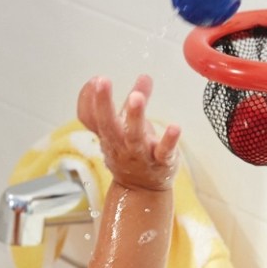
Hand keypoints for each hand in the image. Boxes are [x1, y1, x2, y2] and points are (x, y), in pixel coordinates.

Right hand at [76, 75, 179, 191]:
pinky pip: (164, 152)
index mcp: (109, 135)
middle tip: (102, 82)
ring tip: (135, 97)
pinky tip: (175, 127)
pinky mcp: (160, 162)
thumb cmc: (130, 155)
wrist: (141, 191)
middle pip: (108, 124)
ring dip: (134, 116)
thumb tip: (144, 76)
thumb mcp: (125, 129)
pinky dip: (168, 140)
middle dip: (104, 103)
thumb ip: (134, 102)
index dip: (92, 100)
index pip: (93, 118)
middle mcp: (120, 145)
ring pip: (134, 136)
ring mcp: (139, 155)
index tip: (96, 80)